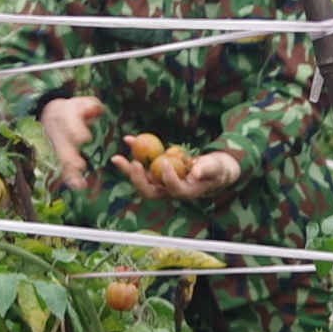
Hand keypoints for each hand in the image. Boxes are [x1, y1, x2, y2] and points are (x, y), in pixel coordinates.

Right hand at [38, 95, 104, 193]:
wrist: (48, 113)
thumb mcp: (82, 103)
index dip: (76, 130)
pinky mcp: (53, 155)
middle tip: (80, 165)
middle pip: (62, 144)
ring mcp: (53, 145)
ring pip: (59, 159)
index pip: (69, 122)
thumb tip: (96, 110)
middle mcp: (56, 131)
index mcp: (64, 115)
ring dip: (68, 172)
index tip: (85, 138)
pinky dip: (67, 177)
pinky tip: (77, 186)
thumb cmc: (72, 110)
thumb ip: (90, 106)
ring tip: (79, 184)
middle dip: (70, 156)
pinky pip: (59, 167)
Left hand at [113, 143, 243, 204]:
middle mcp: (169, 191)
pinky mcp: (155, 174)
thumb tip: (195, 172)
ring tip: (117, 158)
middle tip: (132, 163)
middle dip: (138, 180)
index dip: (169, 178)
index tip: (166, 161)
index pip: (174, 190)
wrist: (210, 169)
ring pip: (141, 181)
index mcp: (186, 192)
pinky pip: (142, 166)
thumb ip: (206, 168)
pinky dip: (134, 154)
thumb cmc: (215, 168)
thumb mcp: (215, 167)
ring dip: (128, 170)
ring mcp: (160, 184)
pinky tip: (128, 139)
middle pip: (150, 191)